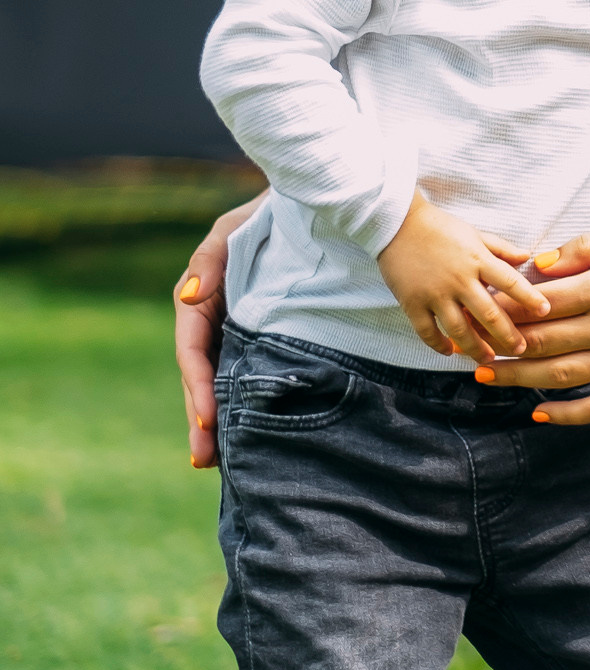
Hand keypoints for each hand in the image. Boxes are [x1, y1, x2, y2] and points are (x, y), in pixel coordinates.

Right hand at [175, 198, 259, 469]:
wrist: (320, 206)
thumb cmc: (275, 211)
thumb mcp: (238, 227)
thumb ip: (211, 258)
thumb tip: (188, 297)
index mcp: (203, 295)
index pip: (193, 347)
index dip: (199, 383)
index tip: (208, 417)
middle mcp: (217, 318)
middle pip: (203, 374)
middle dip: (200, 416)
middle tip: (203, 459)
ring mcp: (241, 330)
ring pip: (224, 380)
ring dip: (218, 420)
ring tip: (212, 463)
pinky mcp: (267, 337)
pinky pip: (250, 374)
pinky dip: (243, 404)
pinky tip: (245, 438)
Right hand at [377, 191, 547, 362]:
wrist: (396, 223)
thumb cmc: (439, 227)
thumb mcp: (474, 233)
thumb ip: (501, 248)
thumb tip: (527, 257)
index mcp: (477, 259)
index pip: (510, 282)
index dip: (529, 298)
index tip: (546, 311)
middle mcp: (458, 279)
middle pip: (488, 313)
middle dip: (507, 335)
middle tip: (522, 349)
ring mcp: (434, 293)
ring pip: (459, 329)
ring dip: (476, 347)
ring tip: (489, 359)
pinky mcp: (412, 303)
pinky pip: (427, 331)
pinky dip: (439, 345)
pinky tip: (450, 352)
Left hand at [476, 225, 589, 421]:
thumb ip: (587, 247)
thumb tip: (538, 265)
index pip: (540, 302)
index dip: (503, 308)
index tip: (479, 309)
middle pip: (541, 342)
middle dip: (499, 346)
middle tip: (467, 349)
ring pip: (560, 377)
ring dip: (518, 380)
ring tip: (488, 379)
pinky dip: (565, 415)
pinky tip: (539, 415)